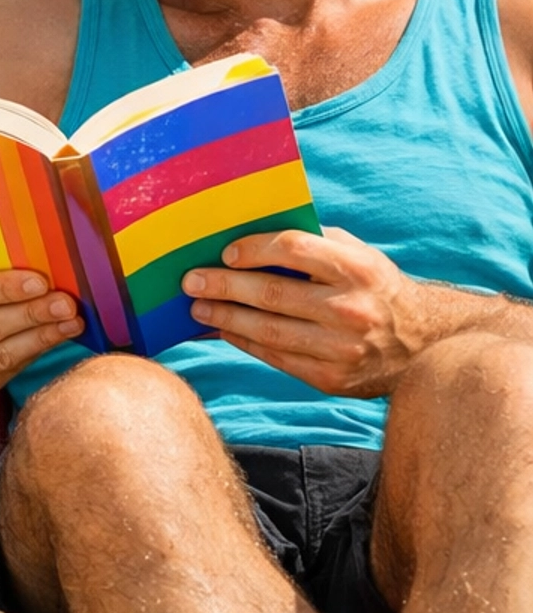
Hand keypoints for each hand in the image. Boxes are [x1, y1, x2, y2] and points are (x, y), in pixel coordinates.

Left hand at [183, 226, 427, 397]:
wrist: (422, 344)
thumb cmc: (376, 287)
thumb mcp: (359, 254)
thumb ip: (315, 242)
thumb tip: (251, 233)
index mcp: (357, 268)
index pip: (293, 249)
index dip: (253, 249)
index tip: (225, 252)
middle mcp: (350, 308)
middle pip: (272, 294)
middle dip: (224, 286)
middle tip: (191, 280)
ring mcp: (340, 348)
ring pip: (268, 331)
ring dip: (225, 317)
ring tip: (198, 307)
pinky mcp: (331, 379)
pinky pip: (275, 358)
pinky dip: (245, 342)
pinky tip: (224, 329)